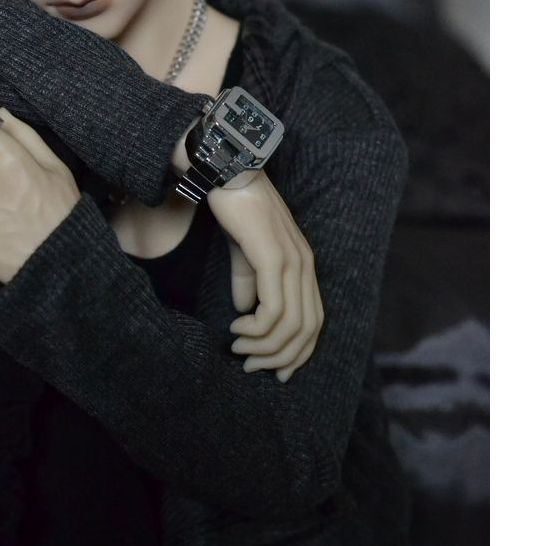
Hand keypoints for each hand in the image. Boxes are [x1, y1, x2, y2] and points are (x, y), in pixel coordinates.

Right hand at [207, 171, 323, 383]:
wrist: (230, 173)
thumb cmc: (237, 210)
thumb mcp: (245, 253)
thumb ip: (248, 283)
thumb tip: (246, 313)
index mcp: (303, 266)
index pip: (314, 322)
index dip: (298, 353)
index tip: (274, 371)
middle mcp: (304, 267)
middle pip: (307, 331)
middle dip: (279, 358)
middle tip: (249, 365)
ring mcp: (292, 262)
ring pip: (290, 325)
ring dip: (263, 346)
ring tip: (238, 348)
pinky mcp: (273, 258)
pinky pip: (272, 309)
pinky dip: (256, 328)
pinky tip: (237, 328)